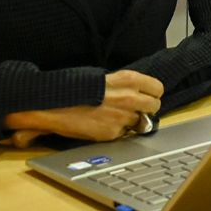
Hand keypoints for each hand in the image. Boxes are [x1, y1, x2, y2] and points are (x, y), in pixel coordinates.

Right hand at [0, 69, 163, 146]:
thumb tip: (136, 90)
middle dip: (147, 108)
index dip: (152, 93)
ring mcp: (122, 117)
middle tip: (136, 109)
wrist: (53, 104)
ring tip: (117, 117)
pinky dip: (117, 131)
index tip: (148, 95)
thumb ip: (123, 85)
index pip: (157, 88)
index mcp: (128, 79)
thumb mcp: (102, 77)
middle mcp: (129, 98)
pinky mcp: (113, 133)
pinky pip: (124, 133)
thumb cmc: (75, 88)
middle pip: (155, 106)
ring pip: (141, 122)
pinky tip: (104, 125)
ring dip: (133, 121)